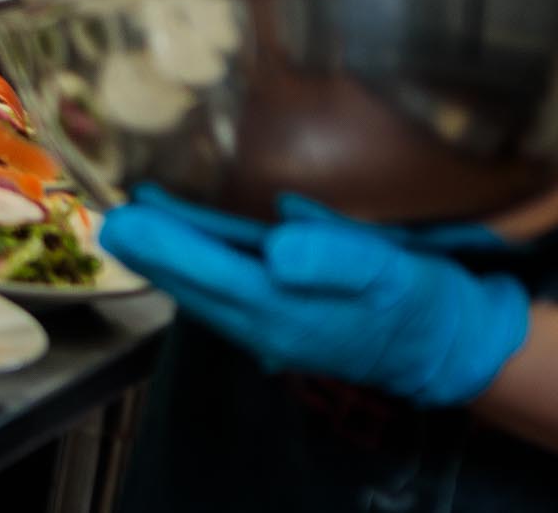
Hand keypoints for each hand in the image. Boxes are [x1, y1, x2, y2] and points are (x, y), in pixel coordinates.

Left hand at [99, 193, 527, 405]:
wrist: (448, 347)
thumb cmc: (420, 302)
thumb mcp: (392, 271)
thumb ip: (336, 257)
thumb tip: (276, 244)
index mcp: (288, 312)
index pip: (210, 275)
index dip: (163, 246)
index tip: (122, 219)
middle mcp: (266, 326)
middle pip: (193, 286)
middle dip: (150, 251)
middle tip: (109, 210)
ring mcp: (269, 330)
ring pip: (202, 294)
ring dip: (166, 259)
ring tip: (133, 218)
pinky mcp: (279, 323)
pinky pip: (223, 295)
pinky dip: (195, 267)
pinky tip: (183, 240)